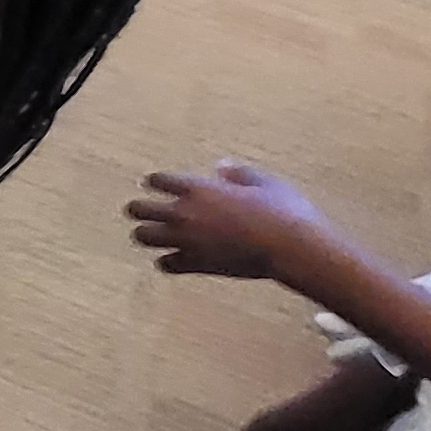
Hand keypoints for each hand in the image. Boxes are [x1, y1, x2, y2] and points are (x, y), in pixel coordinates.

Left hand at [126, 161, 346, 287]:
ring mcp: (187, 240)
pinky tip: (174, 259)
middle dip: (138, 208)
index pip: (159, 180)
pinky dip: (167, 262)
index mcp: (200, 188)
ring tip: (151, 234)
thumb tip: (221, 166)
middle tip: (142, 210)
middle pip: (139, 209)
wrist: (292, 248)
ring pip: (144, 237)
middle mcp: (185, 213)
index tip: (154, 183)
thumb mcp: (265, 182)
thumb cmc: (284, 211)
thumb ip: (239, 173)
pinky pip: (166, 264)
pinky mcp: (196, 265)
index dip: (155, 181)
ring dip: (145, 234)